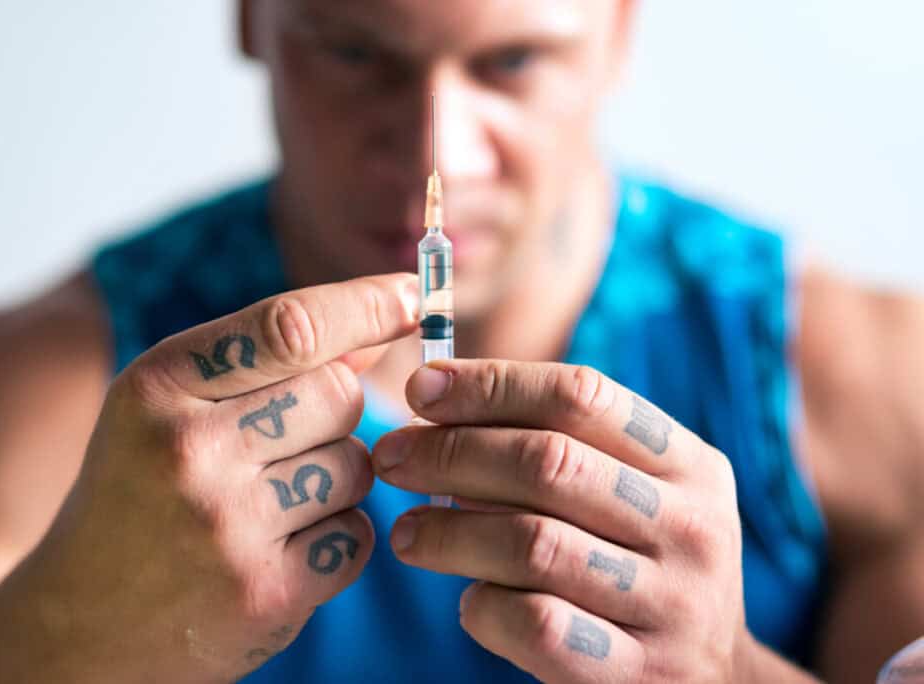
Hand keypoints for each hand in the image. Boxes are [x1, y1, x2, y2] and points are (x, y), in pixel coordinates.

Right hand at [0, 274, 417, 683]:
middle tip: (285, 443)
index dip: (365, 304)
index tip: (411, 295)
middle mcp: (188, 449)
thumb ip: (261, 366)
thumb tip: (369, 334)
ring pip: (358, 466)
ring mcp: (227, 526)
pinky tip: (283, 551)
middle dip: (336, 412)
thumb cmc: (137, 494)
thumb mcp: (169, 409)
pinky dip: (338, 540)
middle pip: (340, 394)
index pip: (290, 324)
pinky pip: (358, 536)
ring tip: (274, 504)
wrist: (79, 620)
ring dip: (338, 481)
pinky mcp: (264, 594)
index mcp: (159, 385)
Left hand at [372, 360, 747, 682]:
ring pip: (534, 544)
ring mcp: (670, 604)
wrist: (711, 678)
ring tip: (407, 532)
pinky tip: (468, 599)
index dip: (492, 384)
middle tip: (391, 457)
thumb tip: (438, 402)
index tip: (422, 389)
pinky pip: (538, 625)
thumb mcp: (635, 492)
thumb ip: (563, 446)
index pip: (581, 395)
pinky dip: (484, 606)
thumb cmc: (640, 561)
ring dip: (450, 531)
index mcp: (689, 464)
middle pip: (549, 463)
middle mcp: (689, 527)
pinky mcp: (638, 674)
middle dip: (451, 452)